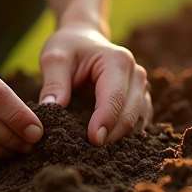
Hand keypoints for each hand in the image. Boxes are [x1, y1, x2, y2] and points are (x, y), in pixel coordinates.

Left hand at [38, 26, 151, 145]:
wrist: (83, 38)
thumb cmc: (69, 47)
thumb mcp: (55, 58)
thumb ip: (53, 83)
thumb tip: (50, 109)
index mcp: (117, 61)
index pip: (115, 98)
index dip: (105, 121)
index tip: (92, 141)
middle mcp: (136, 74)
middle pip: (130, 113)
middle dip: (112, 135)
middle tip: (90, 153)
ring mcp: (141, 87)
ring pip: (138, 121)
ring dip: (120, 138)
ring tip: (96, 152)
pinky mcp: (140, 99)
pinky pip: (138, 122)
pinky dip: (125, 135)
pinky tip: (106, 144)